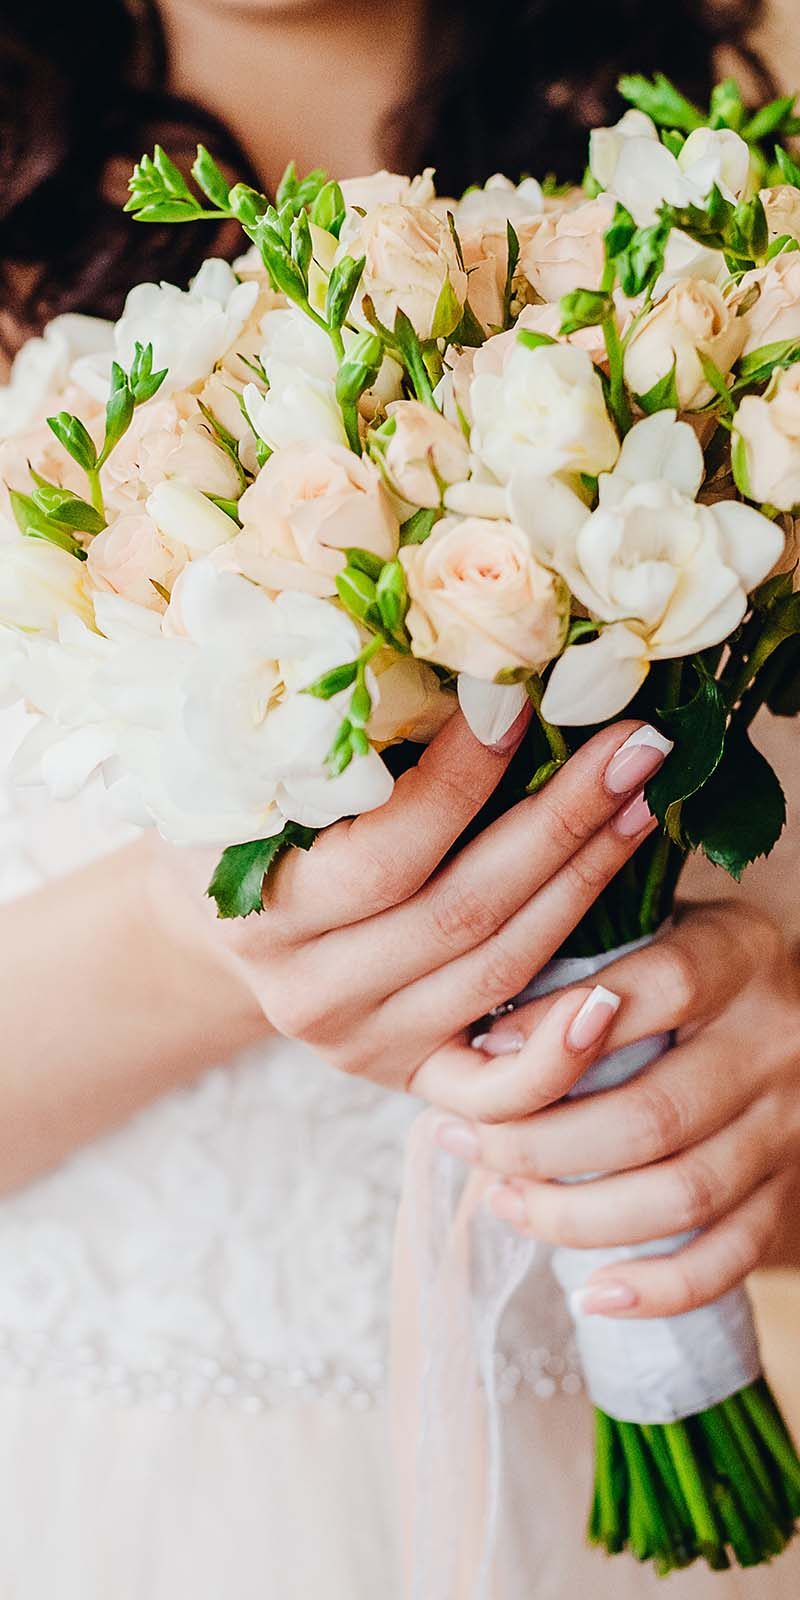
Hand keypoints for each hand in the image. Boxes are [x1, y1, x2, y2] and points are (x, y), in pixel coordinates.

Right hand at [159, 710, 668, 1110]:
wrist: (215, 927)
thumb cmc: (239, 822)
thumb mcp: (243, 772)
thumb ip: (320, 734)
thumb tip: (455, 653)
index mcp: (258, 909)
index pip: (386, 852)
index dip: (465, 780)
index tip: (526, 702)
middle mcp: (309, 991)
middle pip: (462, 912)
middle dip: (561, 822)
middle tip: (634, 746)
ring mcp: (363, 1042)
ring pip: (498, 974)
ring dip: (585, 886)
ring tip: (641, 804)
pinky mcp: (409, 1077)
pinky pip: (495, 1094)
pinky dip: (561, 1055)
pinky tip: (617, 993)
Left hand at [435, 903, 799, 1315]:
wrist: (798, 1011)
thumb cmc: (692, 961)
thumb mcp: (659, 924)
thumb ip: (591, 957)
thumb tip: (483, 1043)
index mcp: (741, 955)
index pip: (661, 988)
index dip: (563, 1027)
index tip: (482, 1049)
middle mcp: (775, 1041)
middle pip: (652, 1115)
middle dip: (537, 1143)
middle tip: (461, 1141)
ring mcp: (790, 1124)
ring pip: (681, 1195)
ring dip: (575, 1215)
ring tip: (502, 1202)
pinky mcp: (791, 1191)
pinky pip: (731, 1256)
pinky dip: (660, 1288)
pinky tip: (593, 1295)